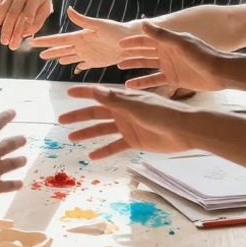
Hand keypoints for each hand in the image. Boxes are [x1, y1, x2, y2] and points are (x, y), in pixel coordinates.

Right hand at [0, 111, 27, 210]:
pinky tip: (20, 183)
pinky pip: (10, 185)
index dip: (5, 117)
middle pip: (9, 144)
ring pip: (13, 163)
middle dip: (18, 140)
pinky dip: (16, 184)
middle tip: (24, 139)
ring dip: (20, 160)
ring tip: (24, 160)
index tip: (13, 112)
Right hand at [30, 7, 138, 70]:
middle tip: (37, 52)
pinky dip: (76, 66)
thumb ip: (83, 20)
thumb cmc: (116, 31)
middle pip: (61, 49)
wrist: (131, 41)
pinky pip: (82, 64)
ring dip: (58, 57)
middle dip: (49, 50)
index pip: (59, 39)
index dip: (46, 41)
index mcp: (80, 36)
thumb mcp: (99, 25)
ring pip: (68, 56)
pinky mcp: (96, 61)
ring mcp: (88, 54)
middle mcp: (82, 45)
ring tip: (48, 58)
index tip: (33, 41)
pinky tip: (71, 67)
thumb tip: (68, 9)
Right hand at [58, 85, 203, 158]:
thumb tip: (93, 90)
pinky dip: (104, 150)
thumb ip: (114, 100)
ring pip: (102, 130)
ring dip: (87, 133)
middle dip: (79, 116)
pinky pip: (115, 145)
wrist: (184, 130)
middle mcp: (123, 111)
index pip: (98, 94)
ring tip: (71, 138)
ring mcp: (128, 126)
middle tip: (61, 120)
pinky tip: (91, 156)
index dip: (83, 93)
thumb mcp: (136, 106)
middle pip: (96, 113)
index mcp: (123, 99)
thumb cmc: (162, 113)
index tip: (67, 92)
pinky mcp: (134, 140)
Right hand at [119, 21, 232, 92]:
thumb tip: (143, 23)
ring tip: (120, 67)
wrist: (220, 72)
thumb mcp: (180, 43)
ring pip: (147, 65)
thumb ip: (161, 35)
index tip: (119, 43)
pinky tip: (131, 86)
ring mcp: (169, 66)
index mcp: (168, 41)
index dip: (133, 40)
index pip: (146, 39)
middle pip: (144, 51)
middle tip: (115, 55)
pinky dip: (143, 83)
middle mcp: (167, 52)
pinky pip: (154, 80)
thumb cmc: (202, 54)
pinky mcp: (173, 79)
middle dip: (131, 52)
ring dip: (134, 66)